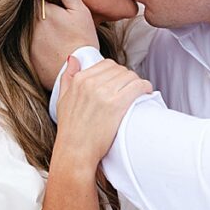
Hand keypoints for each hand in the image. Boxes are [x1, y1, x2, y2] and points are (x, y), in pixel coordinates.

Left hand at [31, 0, 97, 89]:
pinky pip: (26, 42)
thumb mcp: (79, 11)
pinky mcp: (24, 55)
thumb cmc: (82, 39)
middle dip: (39, 9)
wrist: (78, 71)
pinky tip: (49, 46)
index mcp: (40, 10)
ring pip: (26, 26)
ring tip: (54, 33)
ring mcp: (23, 40)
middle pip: (28, 10)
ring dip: (37, 26)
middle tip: (55, 17)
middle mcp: (27, 24)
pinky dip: (35, 41)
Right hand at [51, 56, 152, 174]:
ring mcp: (104, 93)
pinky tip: (146, 93)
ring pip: (131, 76)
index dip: (117, 73)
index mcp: (80, 80)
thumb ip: (68, 77)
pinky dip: (145, 87)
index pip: (107, 64)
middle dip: (128, 78)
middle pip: (120, 70)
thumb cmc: (71, 129)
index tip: (121, 82)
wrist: (75, 151)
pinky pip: (138, 86)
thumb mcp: (62, 99)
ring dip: (137, 83)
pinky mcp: (117, 104)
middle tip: (131, 88)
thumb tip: (74, 58)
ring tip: (139, 92)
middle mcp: (91, 83)